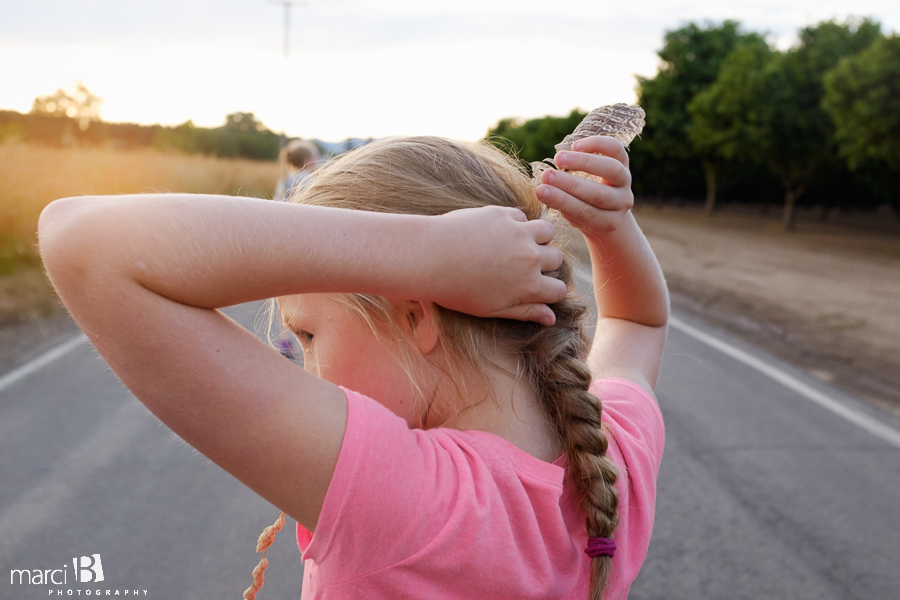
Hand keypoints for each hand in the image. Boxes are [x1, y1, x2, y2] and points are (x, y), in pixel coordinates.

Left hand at [428, 205, 566, 325]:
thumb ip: (525, 312)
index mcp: (529, 286)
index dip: (550, 291)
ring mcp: (519, 233)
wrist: (430, 258)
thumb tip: (551, 318)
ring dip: (540, 238)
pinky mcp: (503, 214)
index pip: (558, 290)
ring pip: (547, 231)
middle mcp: (530, 258)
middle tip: (525, 265)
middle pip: (556, 259)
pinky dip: (517, 223)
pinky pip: (523, 217)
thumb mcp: (492, 309)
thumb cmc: (457, 290)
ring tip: (522, 243)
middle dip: (546, 263)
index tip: (538, 288)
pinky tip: (500, 232)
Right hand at [535, 136, 633, 238]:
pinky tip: (575, 146)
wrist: (606, 203)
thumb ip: (560, 204)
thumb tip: (542, 189)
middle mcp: (621, 202)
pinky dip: (596, 144)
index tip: (541, 191)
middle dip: (569, 184)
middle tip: (546, 175)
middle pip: (599, 194)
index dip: (562, 201)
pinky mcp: (624, 161)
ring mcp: (625, 181)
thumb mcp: (572, 215)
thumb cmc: (582, 208)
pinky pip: (615, 149)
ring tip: (558, 158)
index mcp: (608, 222)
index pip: (586, 213)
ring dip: (582, 162)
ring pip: (611, 169)